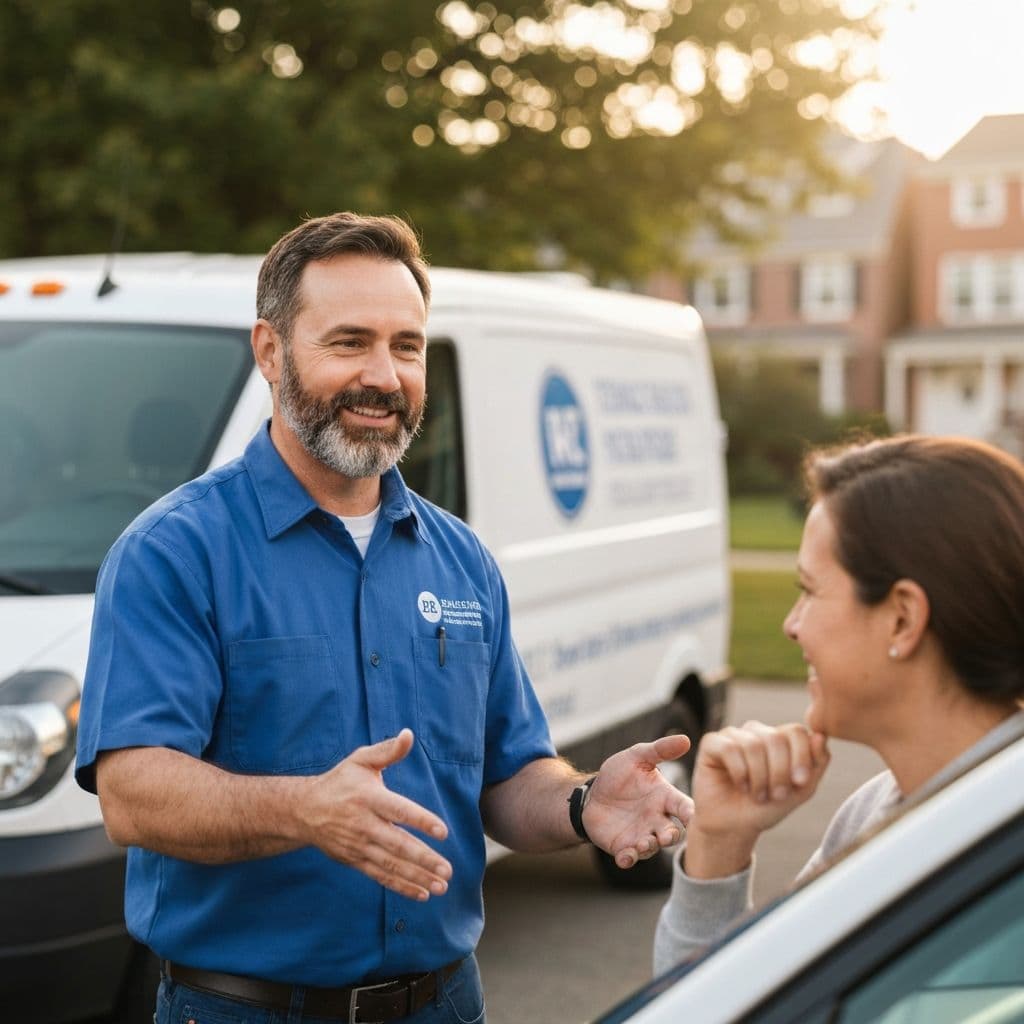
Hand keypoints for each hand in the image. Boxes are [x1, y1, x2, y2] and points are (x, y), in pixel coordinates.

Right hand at [300, 729, 452, 900]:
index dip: (421, 820)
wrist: (303, 810)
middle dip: (424, 859)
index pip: (399, 811)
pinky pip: (380, 876)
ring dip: (417, 877)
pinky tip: (422, 893)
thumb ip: (387, 750)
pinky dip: (401, 886)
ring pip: (391, 865)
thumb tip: (408, 734)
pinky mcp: (355, 860)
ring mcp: (358, 845)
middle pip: (398, 844)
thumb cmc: (340, 781)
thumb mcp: (361, 760)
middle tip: (448, 869)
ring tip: (441, 885)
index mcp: (368, 798)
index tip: (443, 832)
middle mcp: (364, 824)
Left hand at [584, 734, 694, 869]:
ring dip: (649, 847)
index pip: (685, 807)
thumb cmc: (619, 775)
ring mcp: (642, 835)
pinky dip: (629, 859)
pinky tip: (625, 857)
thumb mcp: (637, 756)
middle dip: (671, 837)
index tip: (694, 818)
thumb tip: (686, 739)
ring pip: (652, 847)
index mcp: (665, 798)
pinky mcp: (624, 846)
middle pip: (672, 833)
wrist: (591, 794)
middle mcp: (657, 819)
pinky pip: (630, 857)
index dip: (691, 814)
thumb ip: (660, 750)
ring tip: (642, 843)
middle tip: (666, 836)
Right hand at [684, 721, 828, 878]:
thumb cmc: (767, 808)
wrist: (734, 826)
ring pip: (753, 745)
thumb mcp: (800, 790)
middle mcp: (757, 732)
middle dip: (779, 772)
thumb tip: (821, 736)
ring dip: (759, 777)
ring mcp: (733, 735)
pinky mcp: (712, 742)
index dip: (801, 756)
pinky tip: (739, 785)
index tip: (800, 783)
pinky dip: (739, 773)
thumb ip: (817, 763)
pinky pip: (730, 748)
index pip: (796, 731)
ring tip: (757, 794)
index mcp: (780, 739)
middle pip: (776, 738)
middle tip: (775, 795)